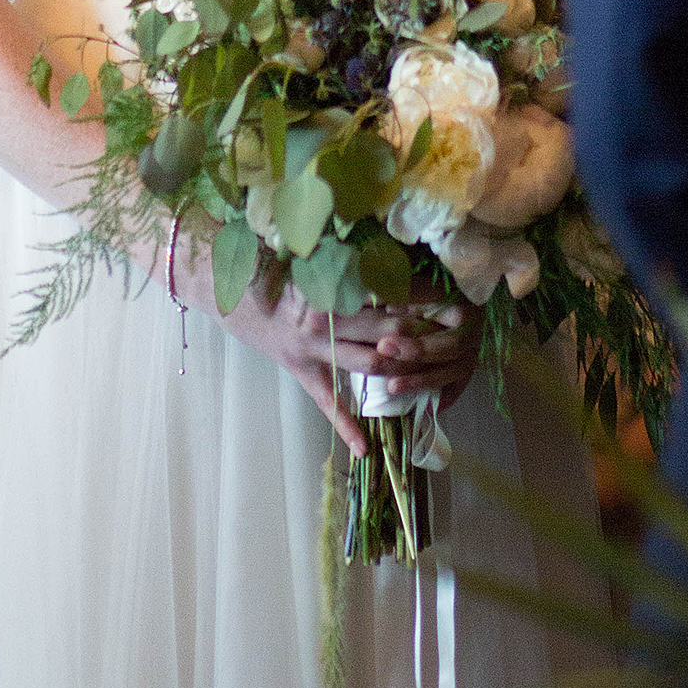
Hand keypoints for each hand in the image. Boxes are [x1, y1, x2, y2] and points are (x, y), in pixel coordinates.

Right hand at [209, 268, 481, 454]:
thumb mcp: (311, 253)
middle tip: (456, 328)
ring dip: (399, 366)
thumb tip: (385, 239)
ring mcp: (313, 350)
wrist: (230, 292)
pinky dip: (346, 426)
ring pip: (366, 362)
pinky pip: (328, 402)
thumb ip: (346, 251)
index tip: (449, 291)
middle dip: (422, 329)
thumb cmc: (276, 267)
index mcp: (329, 285)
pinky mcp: (303, 372)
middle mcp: (324, 320)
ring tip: (433, 371)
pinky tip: (366, 448)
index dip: (420, 292)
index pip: (385, 290)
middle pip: (385, 328)